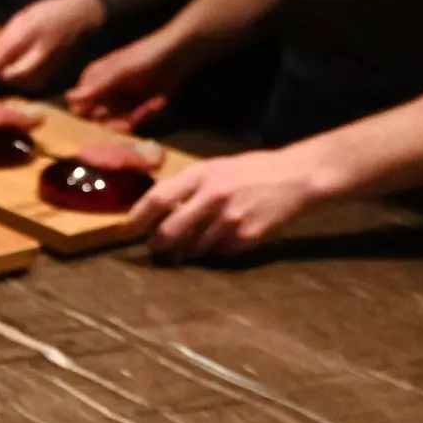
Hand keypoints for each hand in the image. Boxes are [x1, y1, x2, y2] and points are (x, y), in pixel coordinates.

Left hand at [0, 0, 105, 88]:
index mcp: (33, 30)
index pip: (5, 55)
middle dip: (3, 76)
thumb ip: (8, 35)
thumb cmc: (52, 12)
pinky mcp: (61, 72)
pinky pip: (39, 84)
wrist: (86, 16)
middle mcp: (44, 50)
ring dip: (15, 82)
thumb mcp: (27, 15)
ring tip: (10, 73)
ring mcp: (54, 63)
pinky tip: (24, 76)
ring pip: (27, 84)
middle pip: (17, 75)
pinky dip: (28, 84)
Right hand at [67, 30, 187, 130]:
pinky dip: (146, 114)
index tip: (101, 118)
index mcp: (93, 79)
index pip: (79, 105)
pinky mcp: (136, 106)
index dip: (87, 115)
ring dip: (135, 116)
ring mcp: (120, 99)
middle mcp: (103, 91)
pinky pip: (134, 119)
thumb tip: (68, 99)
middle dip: (116, 119)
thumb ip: (94, 88)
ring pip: (118, 120)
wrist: (178, 53)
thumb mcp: (118, 73)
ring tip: (152, 102)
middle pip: (99, 118)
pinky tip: (158, 101)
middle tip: (132, 118)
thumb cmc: (144, 57)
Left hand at [130, 146, 335, 258]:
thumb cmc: (252, 170)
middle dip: (156, 245)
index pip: (158, 198)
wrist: (297, 176)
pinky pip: (217, 254)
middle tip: (153, 248)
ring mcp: (229, 218)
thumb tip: (154, 209)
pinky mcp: (245, 236)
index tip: (124, 232)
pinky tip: (220, 241)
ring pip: (192, 248)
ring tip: (188, 247)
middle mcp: (213, 195)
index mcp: (202, 174)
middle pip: (169, 232)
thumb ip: (187, 186)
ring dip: (186, 252)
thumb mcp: (216, 167)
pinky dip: (213, 253)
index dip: (136, 218)